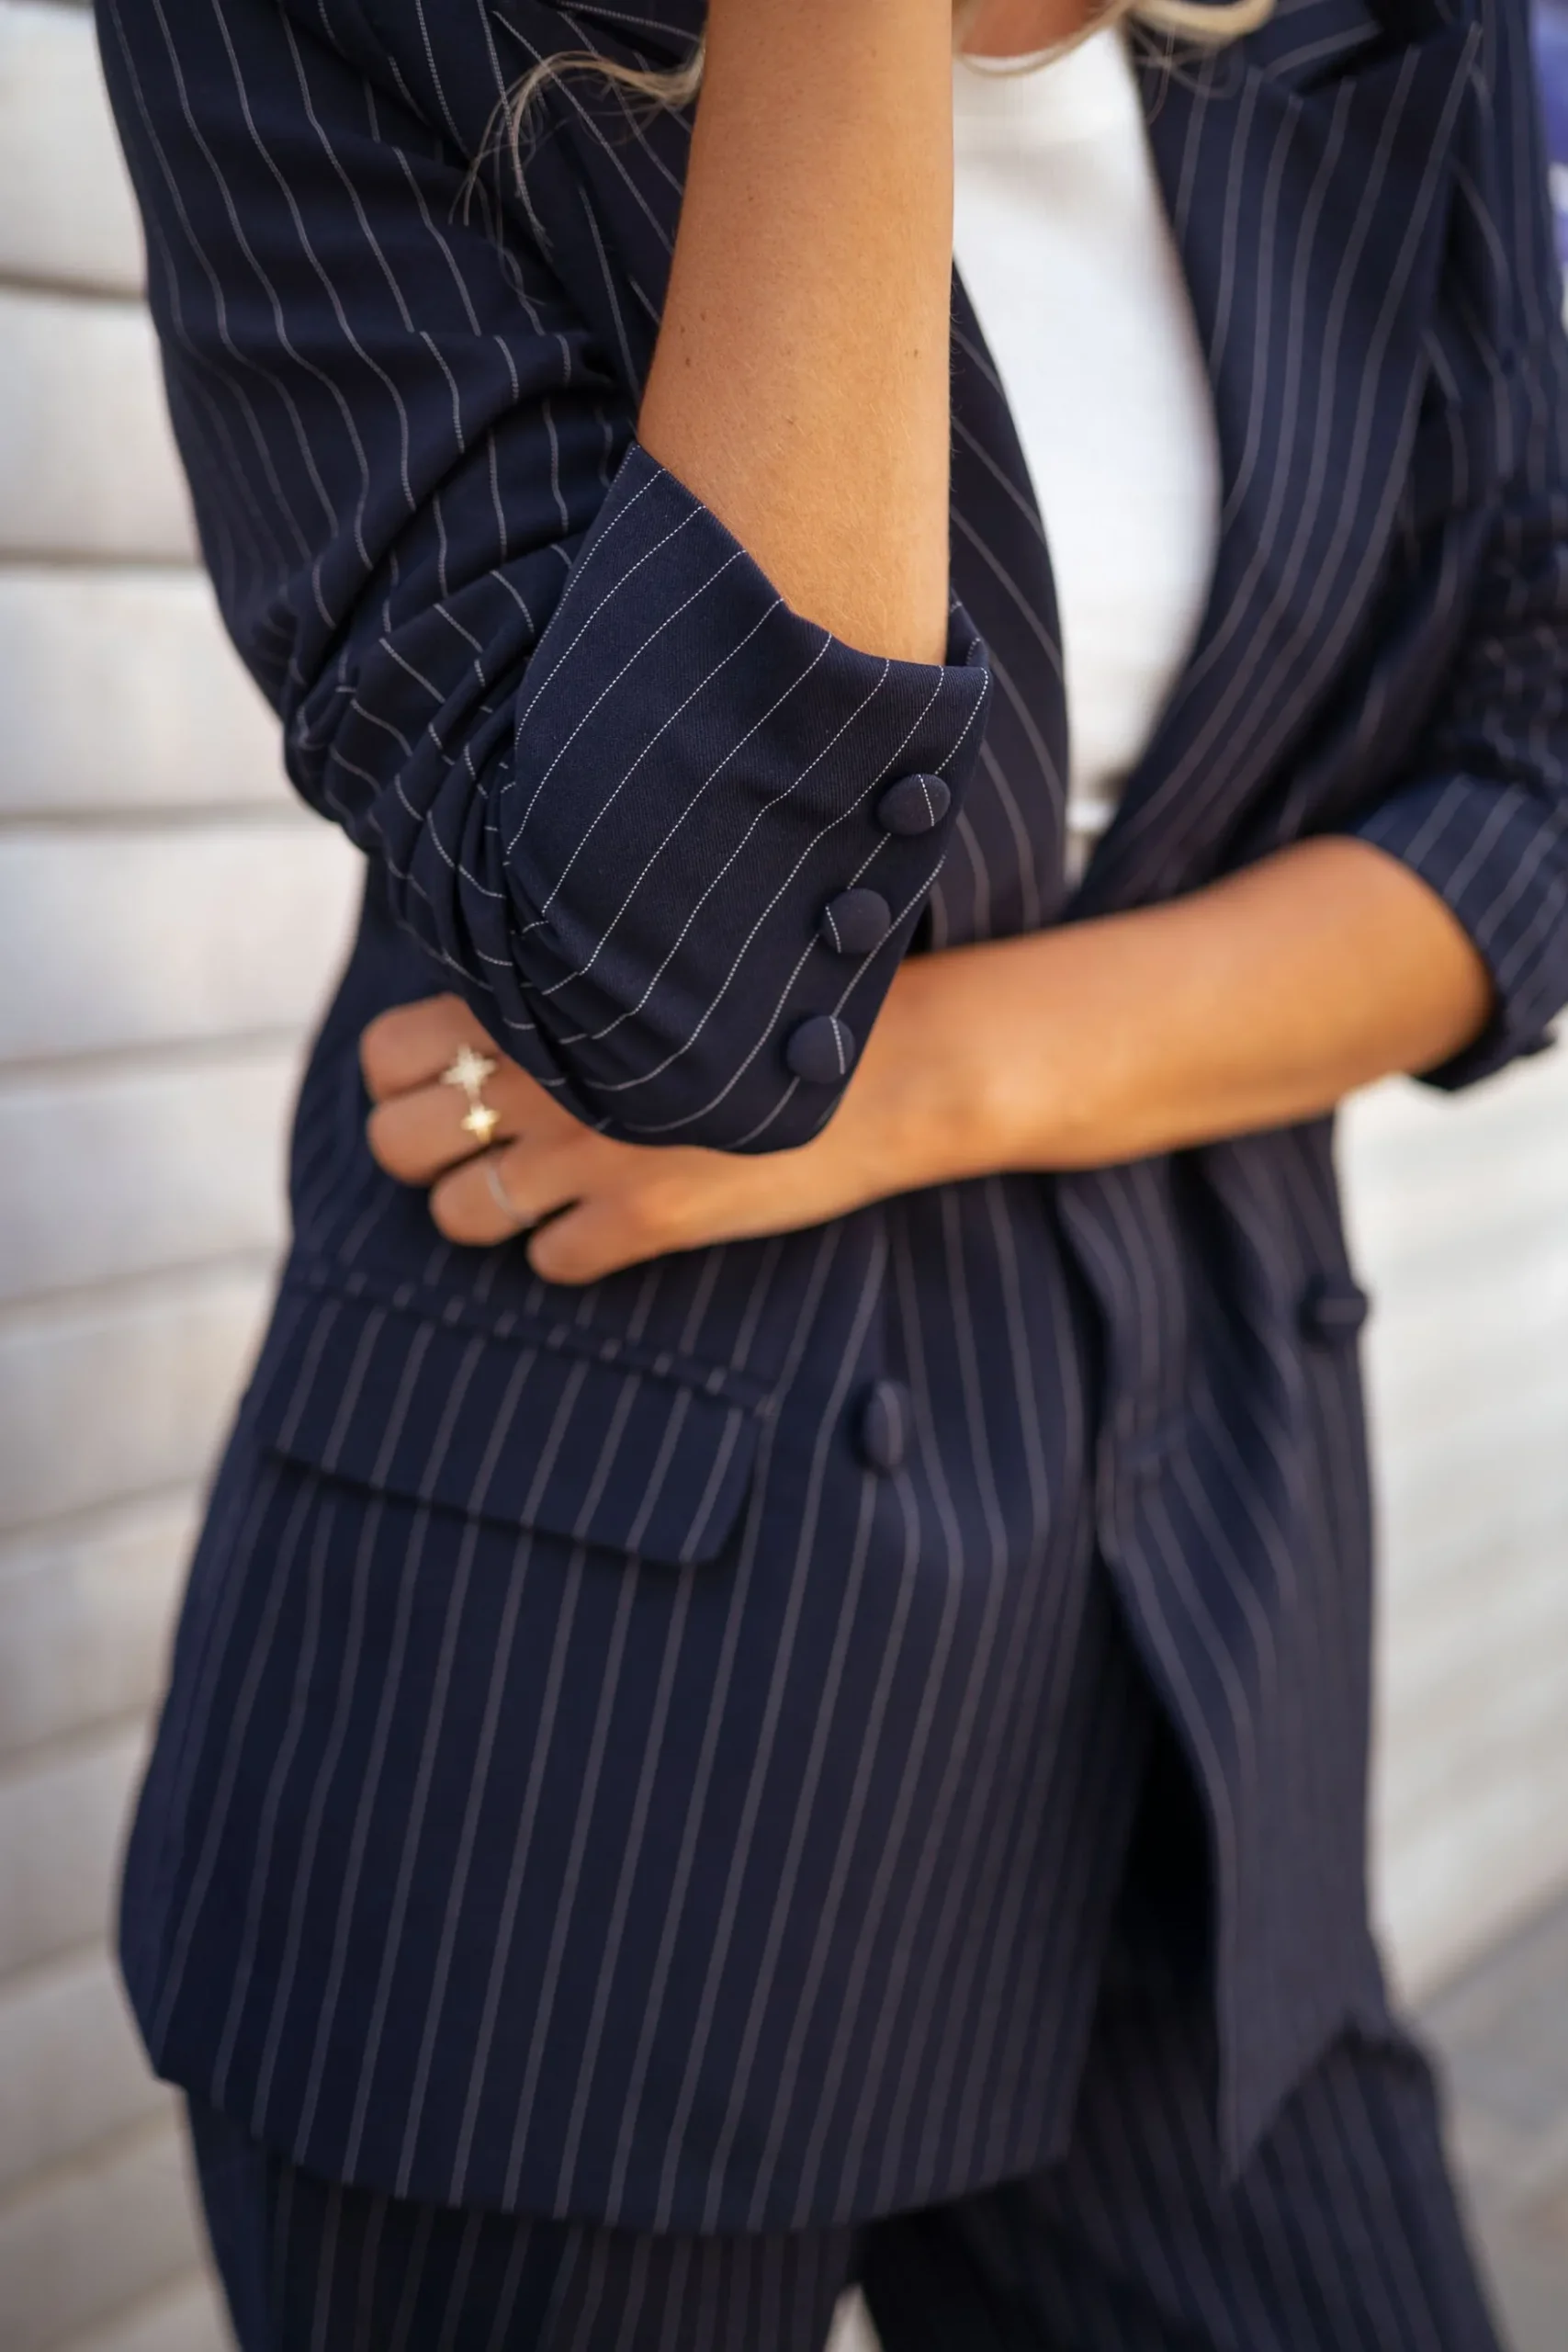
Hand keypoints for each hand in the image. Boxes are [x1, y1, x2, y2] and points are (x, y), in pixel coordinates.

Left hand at [360, 977, 991, 1283]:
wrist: (894, 1061)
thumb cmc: (780, 1002)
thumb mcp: (654, 969)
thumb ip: (564, 992)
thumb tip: (488, 1021)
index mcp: (540, 999)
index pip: (387, 1052)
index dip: (403, 1080)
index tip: (451, 1083)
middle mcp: (544, 1076)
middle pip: (400, 1144)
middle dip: (432, 1154)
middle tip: (489, 1146)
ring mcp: (588, 1152)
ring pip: (458, 1215)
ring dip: (491, 1209)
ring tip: (550, 1186)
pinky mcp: (643, 1218)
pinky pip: (549, 1261)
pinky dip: (570, 1250)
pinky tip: (618, 1219)